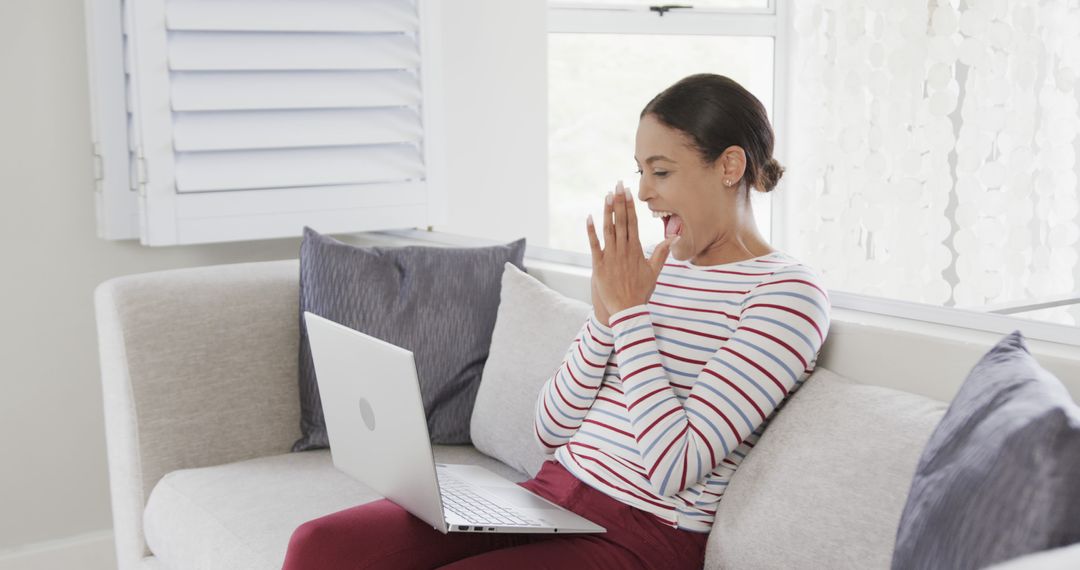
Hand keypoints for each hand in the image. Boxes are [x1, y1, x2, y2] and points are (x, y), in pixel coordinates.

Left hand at [586, 181, 676, 316]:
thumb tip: (673, 239)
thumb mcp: (654, 272)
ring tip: (607, 195)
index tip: (628, 192)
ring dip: (607, 212)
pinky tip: (589, 218)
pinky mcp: (599, 265)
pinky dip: (591, 231)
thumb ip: (661, 253)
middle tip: (617, 185)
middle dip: (619, 202)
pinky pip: (594, 245)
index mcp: (636, 250)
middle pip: (621, 222)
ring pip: (609, 230)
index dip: (630, 206)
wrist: (627, 310)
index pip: (633, 223)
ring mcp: (611, 256)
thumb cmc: (640, 291)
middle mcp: (624, 250)